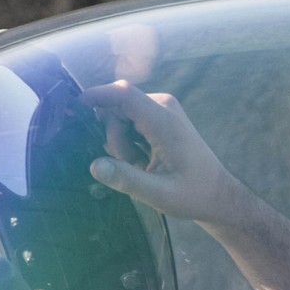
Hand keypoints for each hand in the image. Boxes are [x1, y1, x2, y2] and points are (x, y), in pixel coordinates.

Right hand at [81, 80, 245, 226]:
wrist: (217, 195)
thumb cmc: (193, 196)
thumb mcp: (159, 194)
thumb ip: (127, 179)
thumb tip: (95, 166)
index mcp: (164, 121)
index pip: (123, 94)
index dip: (95, 96)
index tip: (72, 108)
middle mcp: (162, 106)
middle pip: (115, 109)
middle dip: (113, 138)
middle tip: (132, 165)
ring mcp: (161, 109)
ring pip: (119, 117)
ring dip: (121, 143)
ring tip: (142, 167)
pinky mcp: (158, 116)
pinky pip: (128, 121)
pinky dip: (129, 143)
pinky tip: (144, 161)